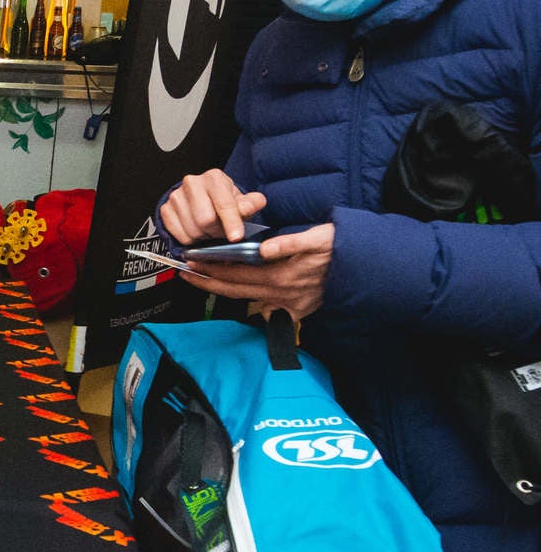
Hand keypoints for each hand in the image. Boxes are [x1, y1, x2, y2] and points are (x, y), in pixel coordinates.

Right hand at [161, 169, 267, 245]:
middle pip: (205, 220)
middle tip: (222, 233)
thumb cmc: (224, 201)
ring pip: (192, 230)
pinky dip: (191, 240)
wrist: (203, 199)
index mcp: (214, 178)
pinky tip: (198, 232)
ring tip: (210, 232)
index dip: (231, 222)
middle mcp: (192, 183)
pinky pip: (179, 235)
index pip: (223, 203)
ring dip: (204, 238)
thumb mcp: (243, 200)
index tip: (236, 237)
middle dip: (216, 232)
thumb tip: (248, 207)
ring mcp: (176, 196)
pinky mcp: (166, 209)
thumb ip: (251, 204)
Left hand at [181, 223, 334, 320]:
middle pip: (235, 290)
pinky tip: (237, 298)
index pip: (236, 273)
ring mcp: (289, 305)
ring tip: (202, 282)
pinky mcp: (298, 310)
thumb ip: (291, 243)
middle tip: (185, 274)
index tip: (192, 262)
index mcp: (282, 277)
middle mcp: (281, 295)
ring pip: (247, 300)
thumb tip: (265, 249)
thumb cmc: (341, 249)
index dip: (211, 268)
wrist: (366, 269)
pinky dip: (252, 305)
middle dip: (207, 282)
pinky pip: (269, 312)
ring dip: (223, 291)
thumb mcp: (319, 238)